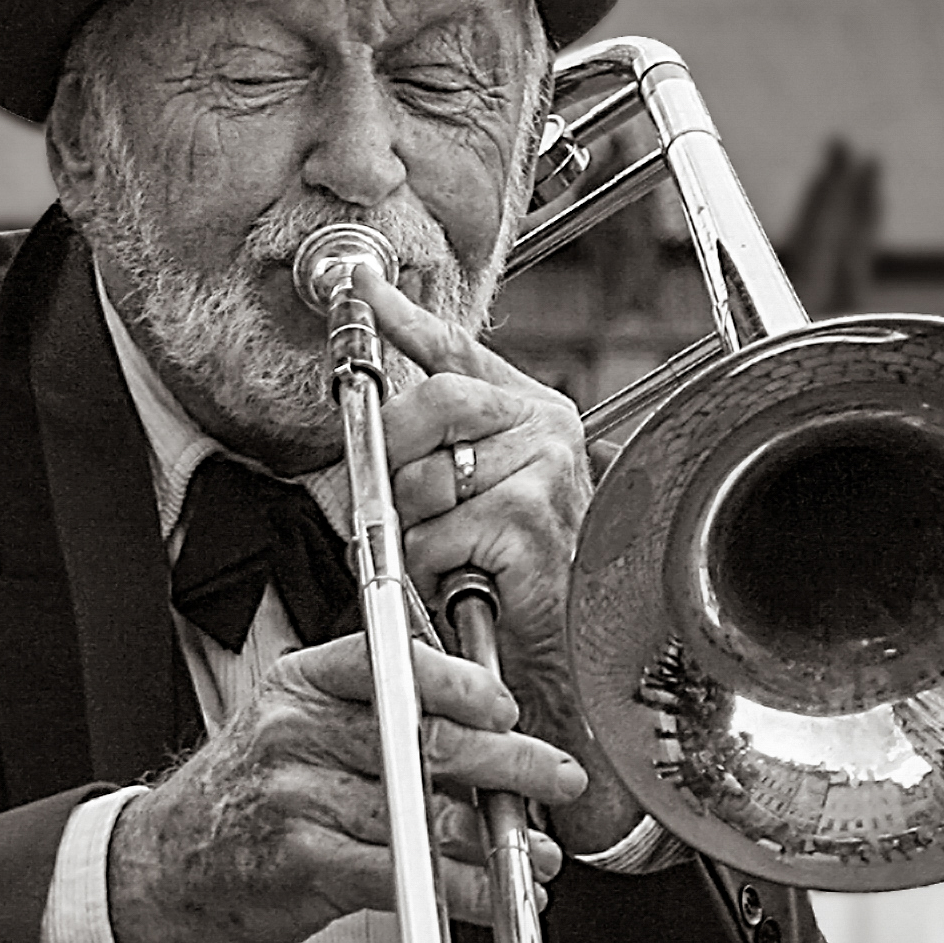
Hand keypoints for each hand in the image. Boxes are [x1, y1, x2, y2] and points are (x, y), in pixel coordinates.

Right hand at [105, 632, 586, 942]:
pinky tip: (492, 893)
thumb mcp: (299, 719)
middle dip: (508, 763)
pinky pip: (401, 872)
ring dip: (494, 838)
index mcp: (304, 682)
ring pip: (421, 813)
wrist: (170, 863)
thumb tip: (494, 730)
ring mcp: (296, 797)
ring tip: (535, 851)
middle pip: (423, 739)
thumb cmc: (254, 790)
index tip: (505, 708)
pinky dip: (459, 889)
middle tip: (557, 776)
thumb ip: (383, 709)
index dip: (460, 684)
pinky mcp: (302, 861)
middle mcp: (297, 732)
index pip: (391, 662)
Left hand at [359, 273, 644, 854]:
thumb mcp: (481, 499)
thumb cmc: (526, 585)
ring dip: (418, 534)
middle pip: (429, 403)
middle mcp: (548, 431)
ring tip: (459, 559)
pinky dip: (435, 570)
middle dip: (395, 455)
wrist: (578, 655)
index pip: (461, 350)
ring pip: (421, 480)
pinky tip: (473, 582)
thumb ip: (442, 447)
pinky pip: (433, 532)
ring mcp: (543, 471)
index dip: (406, 317)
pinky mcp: (526, 518)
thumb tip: (377, 402)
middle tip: (405, 505)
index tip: (365, 287)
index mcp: (539, 415)